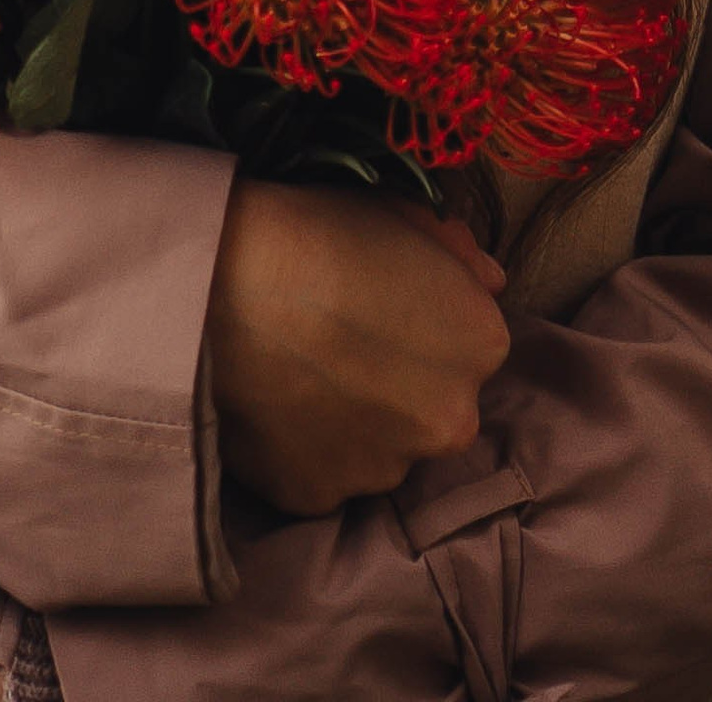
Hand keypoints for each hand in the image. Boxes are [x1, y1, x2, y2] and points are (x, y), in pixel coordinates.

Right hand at [204, 181, 509, 515]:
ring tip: (298, 371)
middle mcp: (448, 421)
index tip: (381, 306)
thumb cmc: (316, 231)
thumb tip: (489, 281)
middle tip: (340, 343)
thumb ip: (460, 254)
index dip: (426, 324)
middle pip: (431, 406)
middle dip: (399, 383)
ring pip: (378, 447)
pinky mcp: (321, 497)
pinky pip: (320, 474)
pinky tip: (273, 403)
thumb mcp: (402, 213)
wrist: (222, 283)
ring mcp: (384, 469)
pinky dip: (303, 448)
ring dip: (353, 421)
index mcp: (479, 346)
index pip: (468, 344)